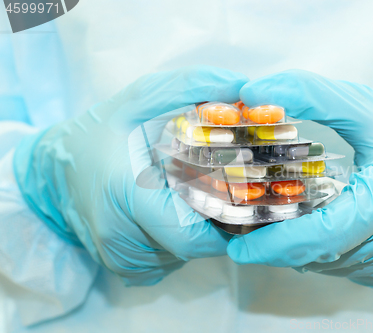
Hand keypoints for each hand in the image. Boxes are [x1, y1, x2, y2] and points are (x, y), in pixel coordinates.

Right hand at [14, 66, 247, 285]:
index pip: (192, 236)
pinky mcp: (124, 269)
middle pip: (194, 245)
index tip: (232, 193)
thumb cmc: (101, 130)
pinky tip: (166, 211)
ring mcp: (121, 260)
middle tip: (211, 186)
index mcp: (125, 197)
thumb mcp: (143, 97)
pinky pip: (169, 260)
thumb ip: (193, 87)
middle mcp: (120, 240)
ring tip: (182, 194)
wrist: (53, 169)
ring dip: (195, 227)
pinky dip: (177, 239)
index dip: (222, 219)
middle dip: (212, 218)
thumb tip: (244, 88)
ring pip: (185, 254)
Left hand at [227, 70, 372, 287]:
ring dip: (295, 245)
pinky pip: (340, 264)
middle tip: (239, 220)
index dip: (274, 244)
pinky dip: (317, 247)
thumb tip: (251, 94)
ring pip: (325, 263)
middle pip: (318, 253)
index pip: (324, 235)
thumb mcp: (361, 103)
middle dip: (275, 242)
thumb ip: (308, 95)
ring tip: (272, 214)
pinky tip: (307, 222)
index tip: (236, 244)